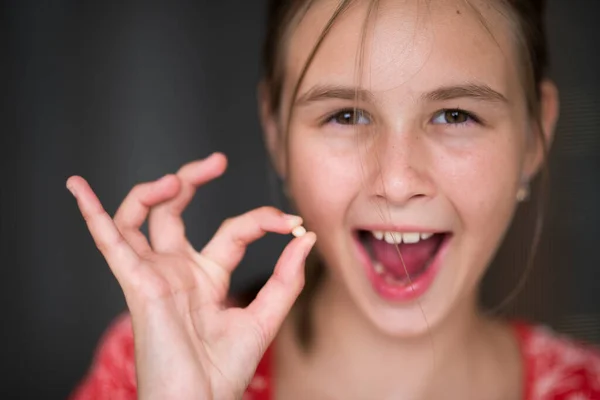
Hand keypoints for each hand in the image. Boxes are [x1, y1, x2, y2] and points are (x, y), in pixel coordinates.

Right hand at [67, 153, 315, 399]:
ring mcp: (155, 273)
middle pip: (175, 211)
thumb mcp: (265, 317)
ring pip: (139, 218)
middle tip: (217, 160)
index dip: (262, 220)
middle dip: (192, 180)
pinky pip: (109, 242)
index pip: (233, 229)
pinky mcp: (137, 283)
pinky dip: (92, 215)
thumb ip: (286, 277)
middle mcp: (177, 269)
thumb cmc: (225, 370)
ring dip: (152, 191)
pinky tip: (78, 188)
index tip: (292, 223)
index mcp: (207, 275)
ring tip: (177, 179)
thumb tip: (306, 237)